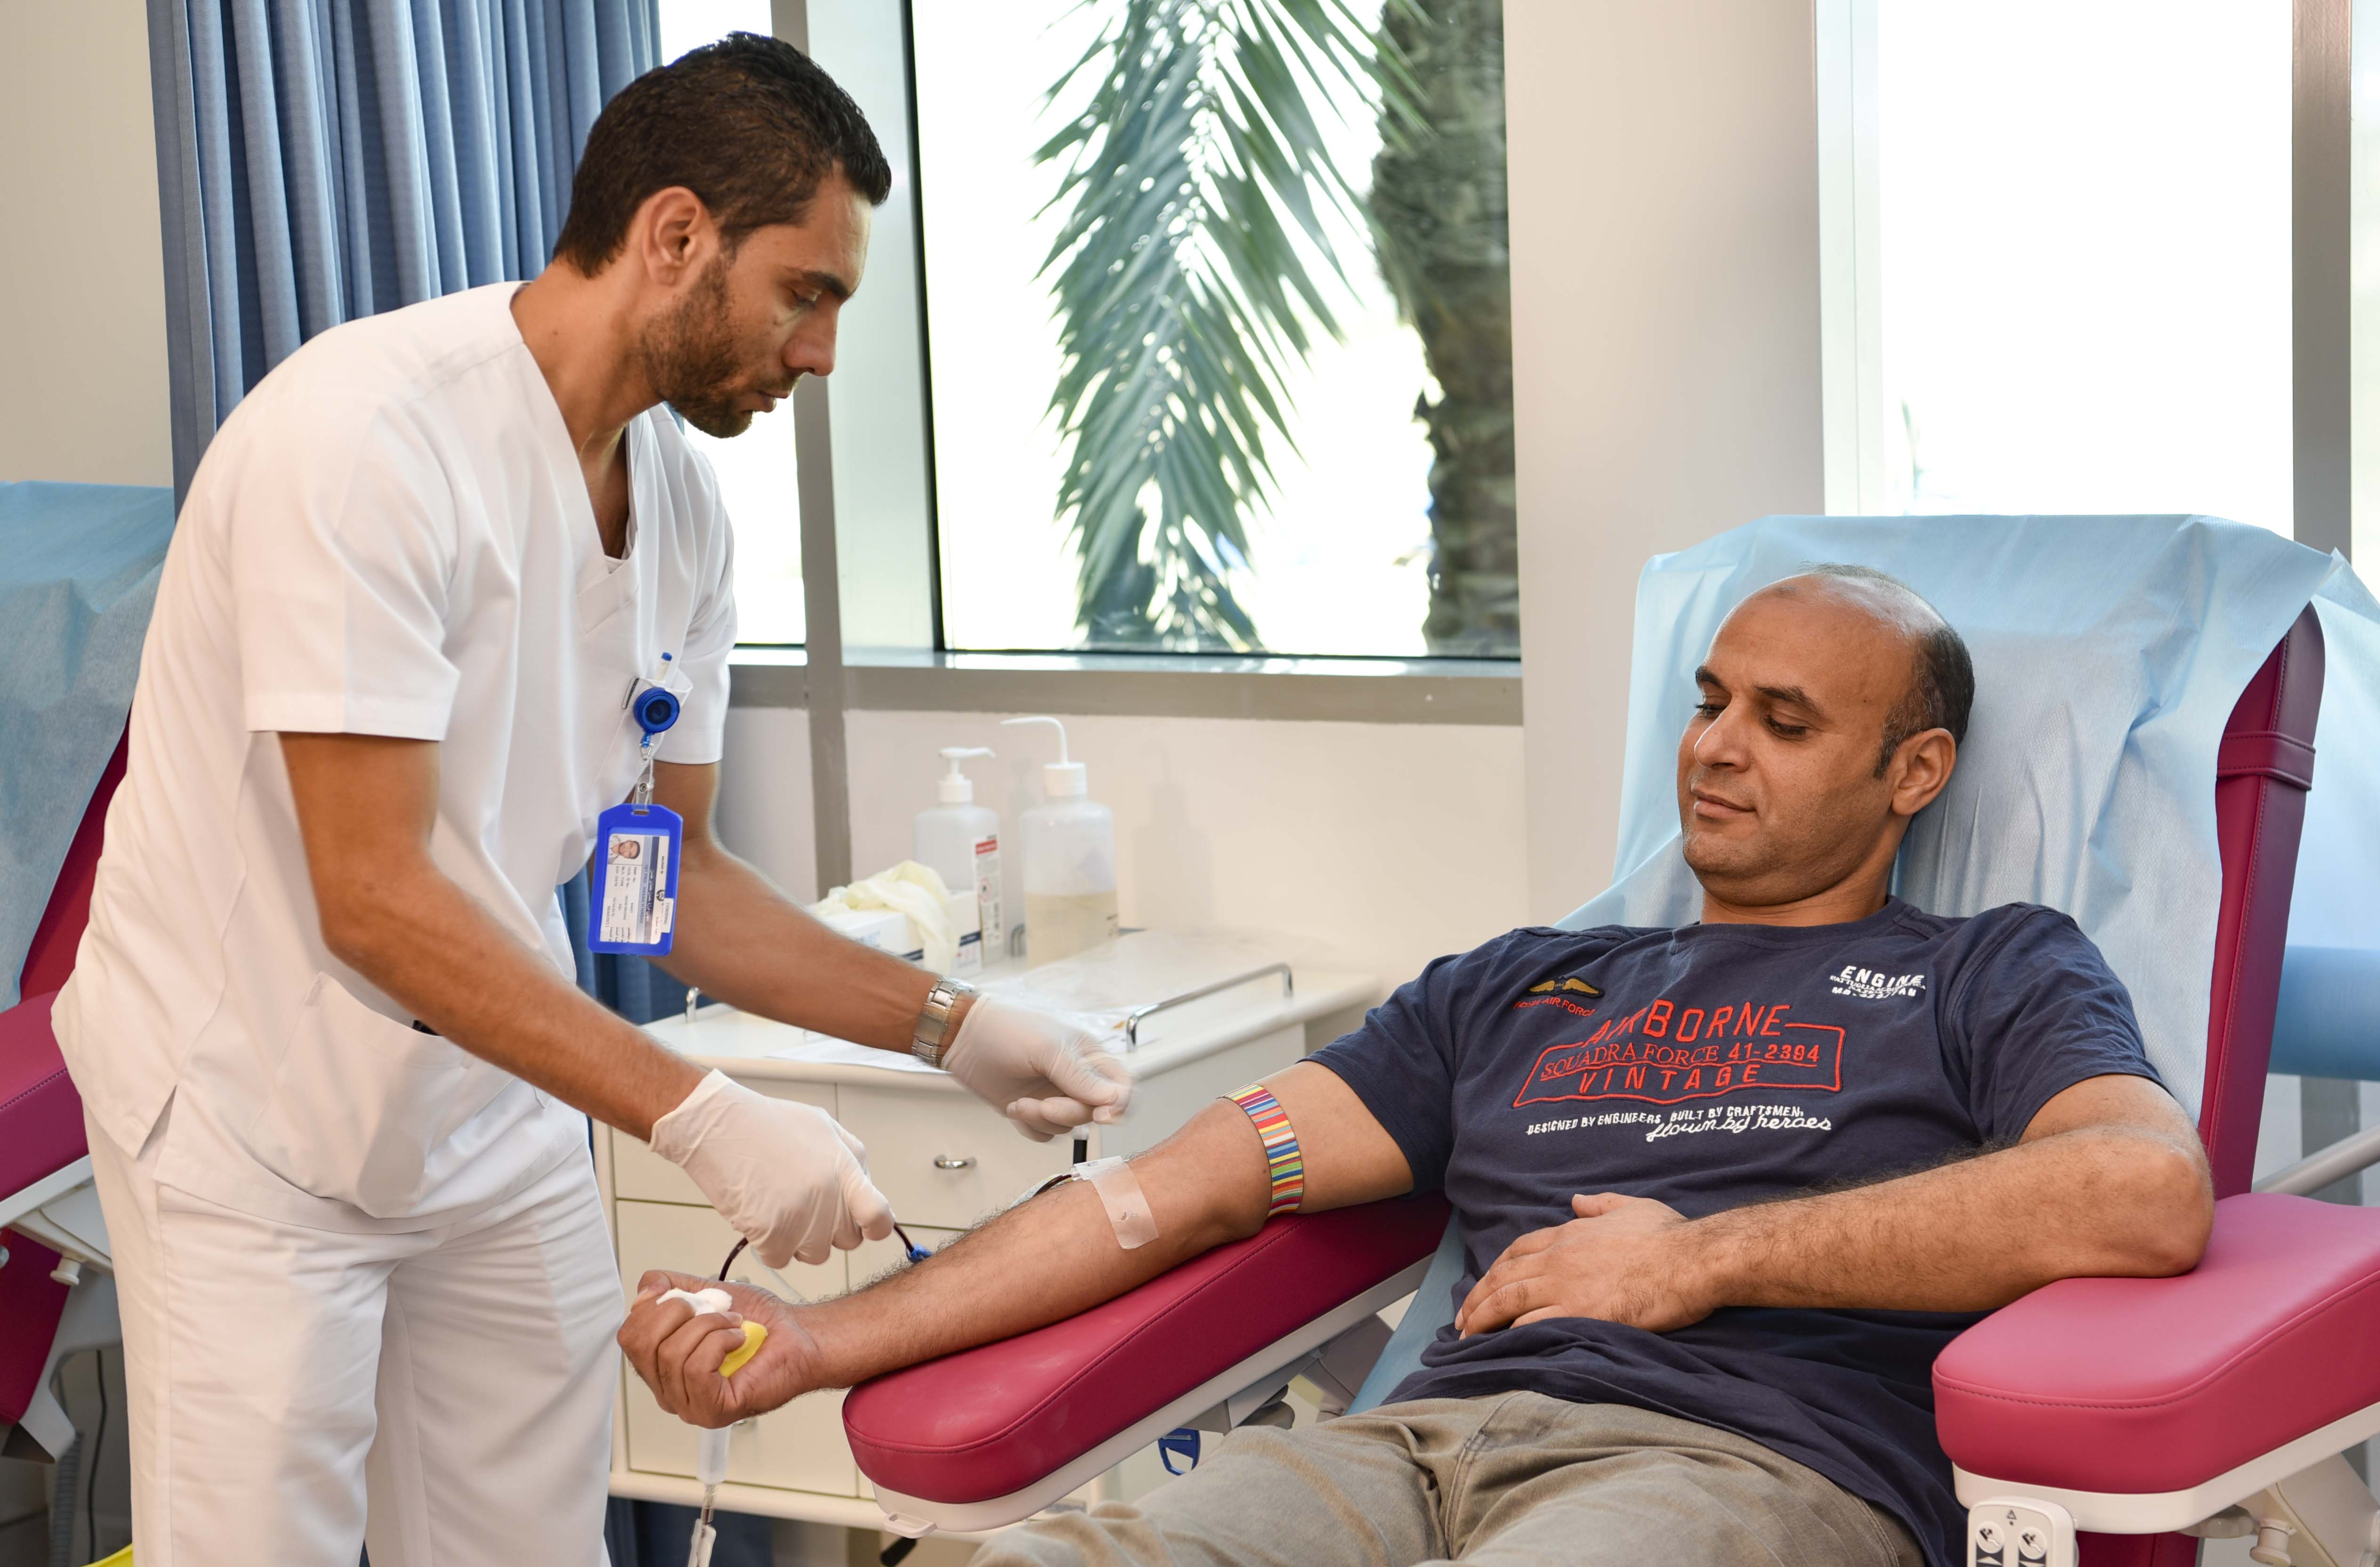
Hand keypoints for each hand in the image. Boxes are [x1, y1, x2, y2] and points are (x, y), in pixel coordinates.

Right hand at [618, 1270, 822, 1426]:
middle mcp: (669, 1390)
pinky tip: (738, 1340)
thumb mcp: (706, 1292)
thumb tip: (646, 1291)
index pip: (629, 1336)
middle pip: (641, 1345)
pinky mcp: (713, 1410)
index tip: (687, 1296)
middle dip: (678, 1312)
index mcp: (661, 1365)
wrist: (799, 1336)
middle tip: (712, 1308)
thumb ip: (670, 1286)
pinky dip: (720, 1342)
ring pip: (671, 1354)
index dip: (653, 1307)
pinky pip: (695, 1369)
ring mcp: (689, 1405)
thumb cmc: (759, 1322)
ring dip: (709, 1325)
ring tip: (733, 1325)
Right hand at [648, 1070, 894, 1267]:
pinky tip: (758, 1217)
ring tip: (778, 1208)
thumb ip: (856, 1166)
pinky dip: (769, 1247)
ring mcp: (800, 1218)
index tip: (863, 1225)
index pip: (880, 1219)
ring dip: (800, 1240)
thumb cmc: (769, 1124)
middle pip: (848, 1241)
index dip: (874, 1227)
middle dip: (831, 1229)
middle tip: (804, 1205)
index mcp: (846, 1168)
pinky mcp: (770, 1234)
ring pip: (815, 1254)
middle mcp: (829, 1196)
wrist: (717, 1124)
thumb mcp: (825, 1129)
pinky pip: (780, 1260)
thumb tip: (881, 1207)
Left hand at [942, 997, 1132, 1140]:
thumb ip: (1081, 1077)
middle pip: (1093, 1113)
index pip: (1122, 1085)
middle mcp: (1076, 1078)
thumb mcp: (1047, 1050)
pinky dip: (1030, 1127)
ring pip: (1068, 1127)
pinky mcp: (1033, 1110)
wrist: (962, 1039)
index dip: (1119, 1104)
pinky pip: (1045, 1134)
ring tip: (1017, 1102)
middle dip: (1068, 1113)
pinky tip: (1013, 1107)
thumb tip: (1114, 1101)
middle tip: (1043, 1104)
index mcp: (1089, 1055)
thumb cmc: (1006, 1032)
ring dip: (1043, 1120)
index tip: (1101, 1116)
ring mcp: (1054, 1095)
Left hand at [1456, 1193, 1714, 1336]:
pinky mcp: (1579, 1314)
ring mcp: (1566, 1286)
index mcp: (1570, 1233)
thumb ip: (1601, 1204)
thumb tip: (1577, 1200)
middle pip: (1503, 1276)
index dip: (1496, 1268)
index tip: (1486, 1283)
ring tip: (1468, 1336)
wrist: (1691, 1259)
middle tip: (1462, 1318)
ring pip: (1507, 1301)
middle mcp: (1558, 1258)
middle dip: (1477, 1297)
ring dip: (1482, 1318)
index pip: (1519, 1249)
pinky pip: (1532, 1325)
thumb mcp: (1632, 1206)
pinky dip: (1510, 1336)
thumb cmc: (1669, 1234)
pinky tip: (1499, 1347)